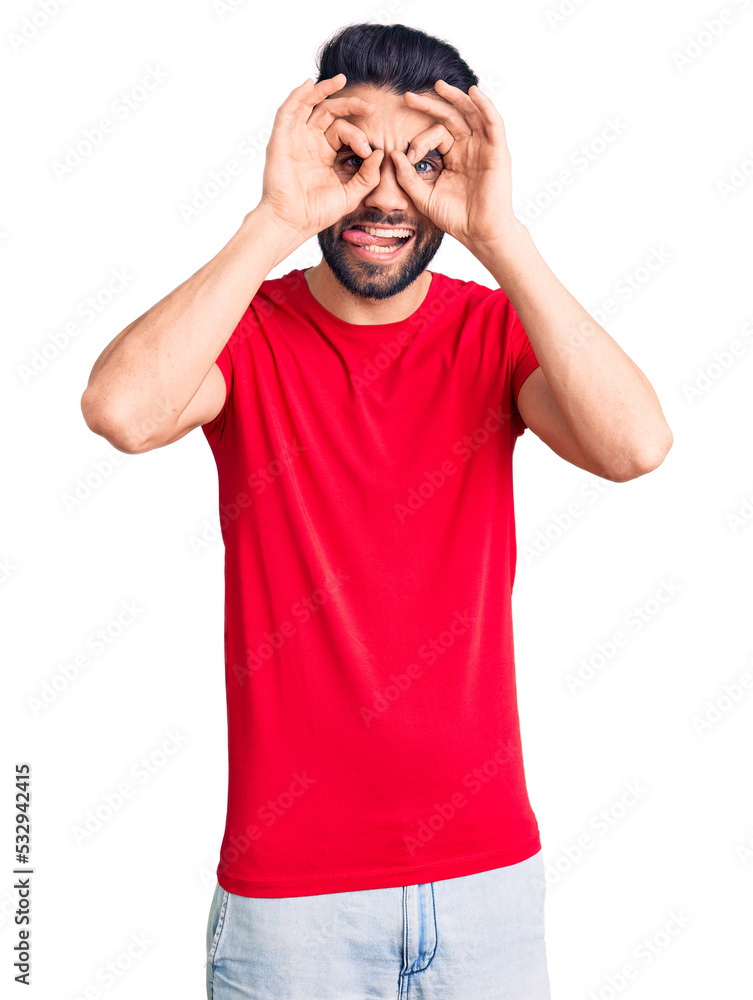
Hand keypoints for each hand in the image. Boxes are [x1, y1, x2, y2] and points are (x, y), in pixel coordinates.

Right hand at [258, 74, 384, 242]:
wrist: (294, 222)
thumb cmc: (318, 212)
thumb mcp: (351, 194)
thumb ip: (367, 176)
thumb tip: (379, 153)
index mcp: (324, 153)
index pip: (343, 130)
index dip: (358, 135)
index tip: (368, 150)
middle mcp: (309, 142)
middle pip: (329, 113)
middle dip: (350, 106)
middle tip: (370, 106)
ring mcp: (295, 139)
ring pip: (309, 105)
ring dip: (324, 90)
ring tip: (341, 80)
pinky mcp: (281, 140)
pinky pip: (288, 112)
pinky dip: (297, 96)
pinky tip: (308, 84)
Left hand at [389, 80, 519, 251]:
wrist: (478, 233)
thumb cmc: (455, 217)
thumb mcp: (424, 196)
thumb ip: (407, 177)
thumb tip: (393, 153)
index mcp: (453, 156)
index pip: (435, 134)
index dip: (419, 141)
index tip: (408, 156)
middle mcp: (469, 148)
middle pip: (451, 117)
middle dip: (431, 105)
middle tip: (408, 96)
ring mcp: (484, 148)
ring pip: (471, 113)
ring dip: (456, 97)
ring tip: (439, 85)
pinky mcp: (497, 151)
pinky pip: (493, 123)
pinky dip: (485, 106)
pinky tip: (474, 93)